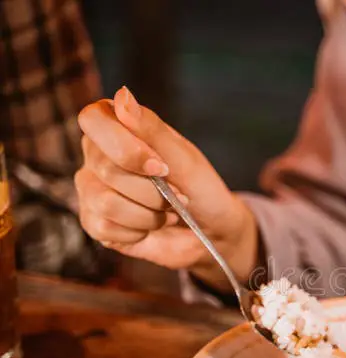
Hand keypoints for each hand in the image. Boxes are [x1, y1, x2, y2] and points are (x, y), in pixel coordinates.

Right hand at [75, 86, 257, 290]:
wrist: (210, 228)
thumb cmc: (199, 187)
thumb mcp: (183, 156)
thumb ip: (151, 128)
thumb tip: (122, 96)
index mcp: (116, 129)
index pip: (92, 119)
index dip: (124, 146)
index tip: (160, 167)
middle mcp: (96, 157)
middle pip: (107, 170)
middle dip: (153, 191)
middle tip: (177, 196)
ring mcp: (91, 190)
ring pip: (105, 202)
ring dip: (148, 214)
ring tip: (167, 213)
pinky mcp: (94, 222)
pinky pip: (104, 227)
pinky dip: (138, 231)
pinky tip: (151, 227)